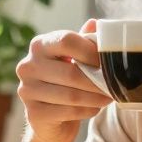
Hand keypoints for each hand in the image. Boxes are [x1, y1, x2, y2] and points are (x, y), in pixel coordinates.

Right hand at [15, 20, 112, 141]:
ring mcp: (27, 90)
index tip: (107, 61)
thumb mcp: (73, 58)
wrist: (50, 118)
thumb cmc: (65, 82)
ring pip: (72, 95)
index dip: (91, 51)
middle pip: (71, 73)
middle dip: (97, 81)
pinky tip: (95, 108)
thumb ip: (83, 42)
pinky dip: (87, 110)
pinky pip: (68, 112)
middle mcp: (28, 65)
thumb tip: (95, 23)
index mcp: (39, 45)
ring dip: (95, 98)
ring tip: (108, 97)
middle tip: (114, 85)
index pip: (66, 41)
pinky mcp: (33, 113)